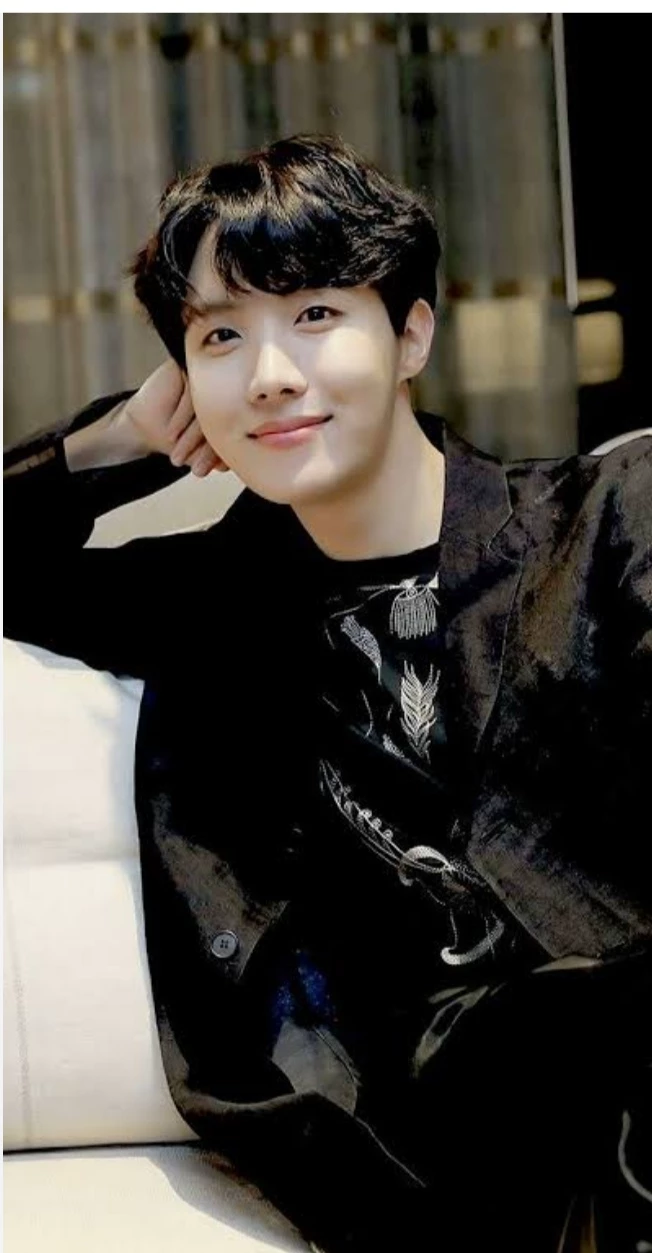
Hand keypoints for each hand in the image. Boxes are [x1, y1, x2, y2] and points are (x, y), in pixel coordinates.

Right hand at [120, 360, 227, 477]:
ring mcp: (206, 379)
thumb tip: (231, 464)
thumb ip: (217, 456)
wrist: (146, 426)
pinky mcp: (187, 369)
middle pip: (221, 419)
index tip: (214, 470)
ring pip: (206, 408)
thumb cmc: (176, 439)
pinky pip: (191, 392)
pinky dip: (182, 417)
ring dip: (192, 437)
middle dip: (208, 449)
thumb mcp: (199, 452)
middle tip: (198, 470)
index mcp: (232, 410)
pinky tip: (173, 434)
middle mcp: (222, 392)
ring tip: (179, 455)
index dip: (222, 453)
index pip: (233, 430)